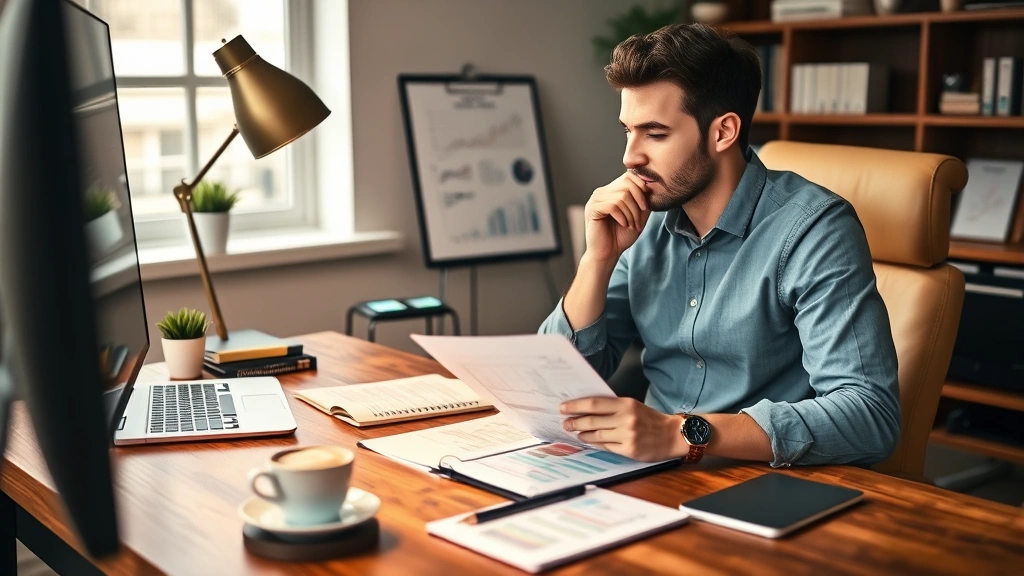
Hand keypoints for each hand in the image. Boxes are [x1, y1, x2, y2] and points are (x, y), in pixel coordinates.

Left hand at [560, 397, 682, 461]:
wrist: (672, 435)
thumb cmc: (650, 419)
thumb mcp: (633, 406)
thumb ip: (613, 407)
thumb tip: (587, 409)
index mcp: (626, 404)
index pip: (594, 403)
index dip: (576, 406)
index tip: (563, 407)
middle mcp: (626, 419)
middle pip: (592, 420)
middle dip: (575, 422)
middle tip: (565, 423)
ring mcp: (627, 435)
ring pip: (597, 435)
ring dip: (583, 434)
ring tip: (576, 432)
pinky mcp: (629, 449)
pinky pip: (606, 446)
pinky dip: (595, 443)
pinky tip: (589, 440)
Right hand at [583, 172, 651, 263]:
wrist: (608, 254)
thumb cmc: (621, 236)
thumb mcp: (638, 215)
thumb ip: (643, 200)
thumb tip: (650, 186)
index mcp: (611, 191)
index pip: (629, 176)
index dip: (641, 187)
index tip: (646, 206)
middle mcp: (602, 192)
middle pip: (627, 183)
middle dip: (638, 202)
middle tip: (639, 219)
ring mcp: (595, 200)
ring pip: (622, 196)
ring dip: (631, 213)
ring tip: (631, 225)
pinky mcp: (592, 209)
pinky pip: (613, 205)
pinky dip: (622, 216)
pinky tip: (623, 224)